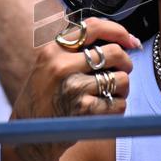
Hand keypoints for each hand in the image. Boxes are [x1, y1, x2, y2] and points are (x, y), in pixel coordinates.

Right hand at [10, 18, 141, 160]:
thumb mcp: (48, 65)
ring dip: (122, 88)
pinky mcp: (83, 109)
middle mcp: (62, 65)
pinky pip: (119, 103)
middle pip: (114, 52)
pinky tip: (105, 109)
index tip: (130, 40)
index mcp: (53, 50)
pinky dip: (118, 107)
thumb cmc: (45, 98)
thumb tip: (124, 40)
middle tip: (121, 71)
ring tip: (110, 94)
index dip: (118, 31)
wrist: (30, 134)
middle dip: (126, 62)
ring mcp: (73, 87)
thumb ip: (76, 50)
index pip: (93, 27)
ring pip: (121, 78)